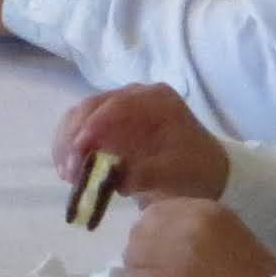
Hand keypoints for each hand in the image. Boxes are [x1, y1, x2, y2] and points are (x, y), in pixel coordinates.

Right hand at [53, 84, 228, 204]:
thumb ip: (145, 174)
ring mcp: (121, 107)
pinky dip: (71, 148)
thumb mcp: (176, 174)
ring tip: (65, 174)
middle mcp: (135, 96)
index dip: (93, 126)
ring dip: (67, 143)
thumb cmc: (196, 169)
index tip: (79, 151)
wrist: (210, 171)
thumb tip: (112, 180)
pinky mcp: (111, 123)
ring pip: (80, 115)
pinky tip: (69, 169)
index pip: (117, 105)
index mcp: (156, 100)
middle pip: (91, 106)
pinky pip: (82, 128)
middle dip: (73, 137)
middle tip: (67, 170)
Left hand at [116, 197, 275, 276]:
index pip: (158, 210)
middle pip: (140, 231)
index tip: (154, 253)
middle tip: (147, 275)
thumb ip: (195, 231)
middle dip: (139, 255)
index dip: (150, 234)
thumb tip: (159, 243)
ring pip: (133, 257)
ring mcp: (177, 250)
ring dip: (135, 276)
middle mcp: (189, 223)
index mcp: (206, 209)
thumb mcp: (228, 236)